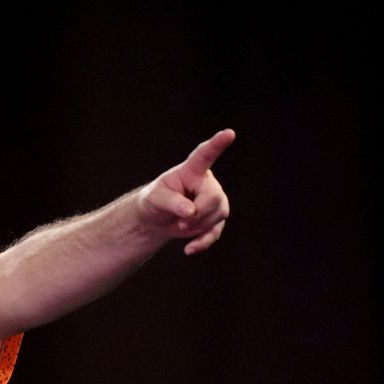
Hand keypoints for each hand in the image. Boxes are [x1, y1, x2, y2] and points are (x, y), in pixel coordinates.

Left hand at [137, 129, 234, 254]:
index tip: (229, 133)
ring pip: (219, 214)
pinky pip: (216, 232)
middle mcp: (207, 182)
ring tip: (180, 225)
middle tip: (181, 221)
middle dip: (199, 213)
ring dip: (198, 226)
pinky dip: (203, 242)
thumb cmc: (155, 201)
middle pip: (215, 197)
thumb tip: (190, 211)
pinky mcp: (215, 218)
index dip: (217, 144)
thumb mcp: (156, 199)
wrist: (157, 218)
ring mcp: (214, 200)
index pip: (205, 155)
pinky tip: (189, 250)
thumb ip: (171, 202)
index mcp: (192, 170)